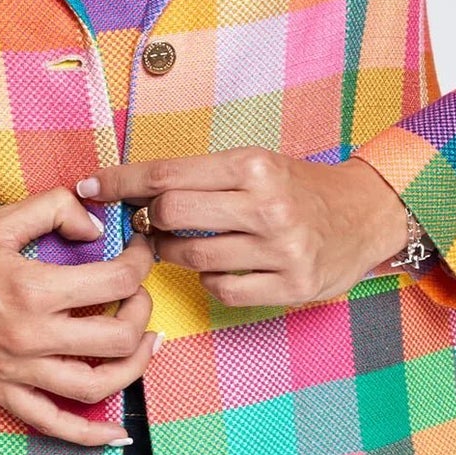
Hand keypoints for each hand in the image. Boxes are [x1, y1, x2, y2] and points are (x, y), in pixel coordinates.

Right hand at [0, 187, 159, 446]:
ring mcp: (15, 370)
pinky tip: (116, 434)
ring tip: (145, 343)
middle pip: (116, 338)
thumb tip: (96, 226)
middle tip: (139, 291)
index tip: (139, 250)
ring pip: (95, 386)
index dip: (139, 262)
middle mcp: (29, 337)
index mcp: (31, 288)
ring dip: (132, 367)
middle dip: (141, 312)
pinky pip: (52, 424)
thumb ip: (53, 210)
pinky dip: (90, 434)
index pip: (114, 282)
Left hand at [78, 147, 412, 308]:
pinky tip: (220, 268)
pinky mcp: (291, 286)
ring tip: (177, 245)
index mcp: (253, 166)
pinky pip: (221, 290)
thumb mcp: (257, 164)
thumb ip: (202, 177)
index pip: (168, 173)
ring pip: (191, 258)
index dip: (121, 181)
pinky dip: (209, 282)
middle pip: (171, 215)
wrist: (366, 213)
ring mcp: (280, 249)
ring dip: (171, 253)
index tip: (89, 186)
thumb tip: (134, 191)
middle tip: (144, 222)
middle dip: (146, 221)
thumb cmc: (299, 187)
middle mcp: (266, 205)